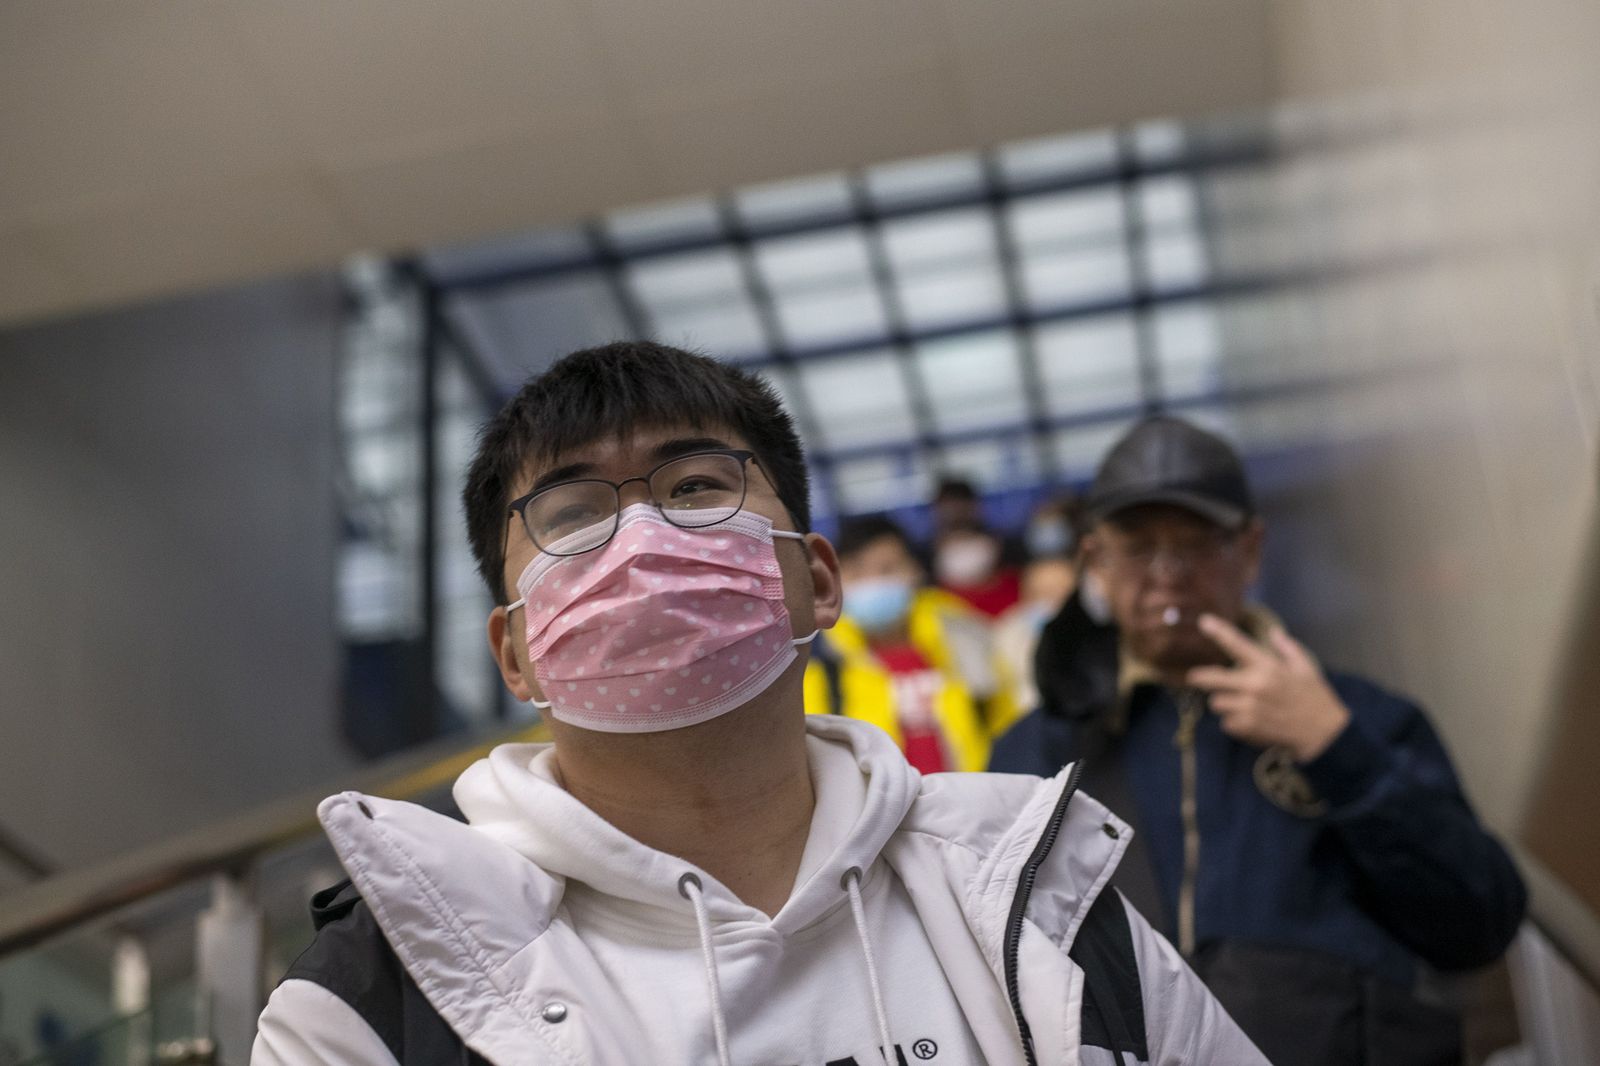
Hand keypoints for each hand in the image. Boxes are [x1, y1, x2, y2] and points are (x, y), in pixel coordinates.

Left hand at [1186, 614, 1350, 761]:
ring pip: (1217, 702)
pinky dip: (1232, 722)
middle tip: (1194, 677)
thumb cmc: (1315, 697)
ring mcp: (1249, 707)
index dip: (1218, 632)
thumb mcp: (1306, 667)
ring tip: (1236, 703)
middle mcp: (1254, 685)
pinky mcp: (1247, 727)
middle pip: (1212, 679)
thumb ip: (1287, 648)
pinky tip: (1246, 720)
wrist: (1323, 733)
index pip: (1237, 645)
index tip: (1203, 621)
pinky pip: (1226, 722)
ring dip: (1223, 702)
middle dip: (1200, 677)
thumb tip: (1274, 632)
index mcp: (1268, 667)